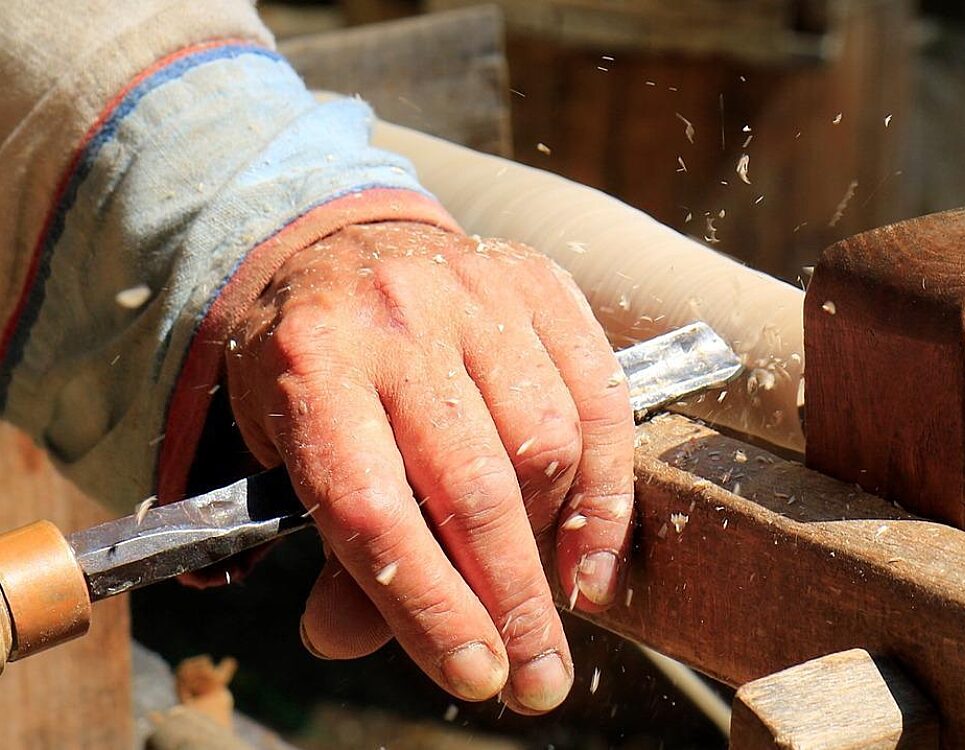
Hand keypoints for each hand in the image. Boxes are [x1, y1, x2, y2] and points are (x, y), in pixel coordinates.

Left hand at [225, 221, 634, 712]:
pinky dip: (608, 487)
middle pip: (472, 485)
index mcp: (310, 366)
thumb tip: (347, 640)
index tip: (475, 676)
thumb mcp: (290, 449)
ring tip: (550, 594)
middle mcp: (396, 321)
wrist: (347, 247)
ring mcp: (475, 294)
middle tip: (537, 678)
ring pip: (547, 441)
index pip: (373, 510)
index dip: (429, 607)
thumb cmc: (315, 365)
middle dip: (513, 599)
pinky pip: (600, 393)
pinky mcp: (538, 284)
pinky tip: (594, 550)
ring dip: (555, 540)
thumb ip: (334, 546)